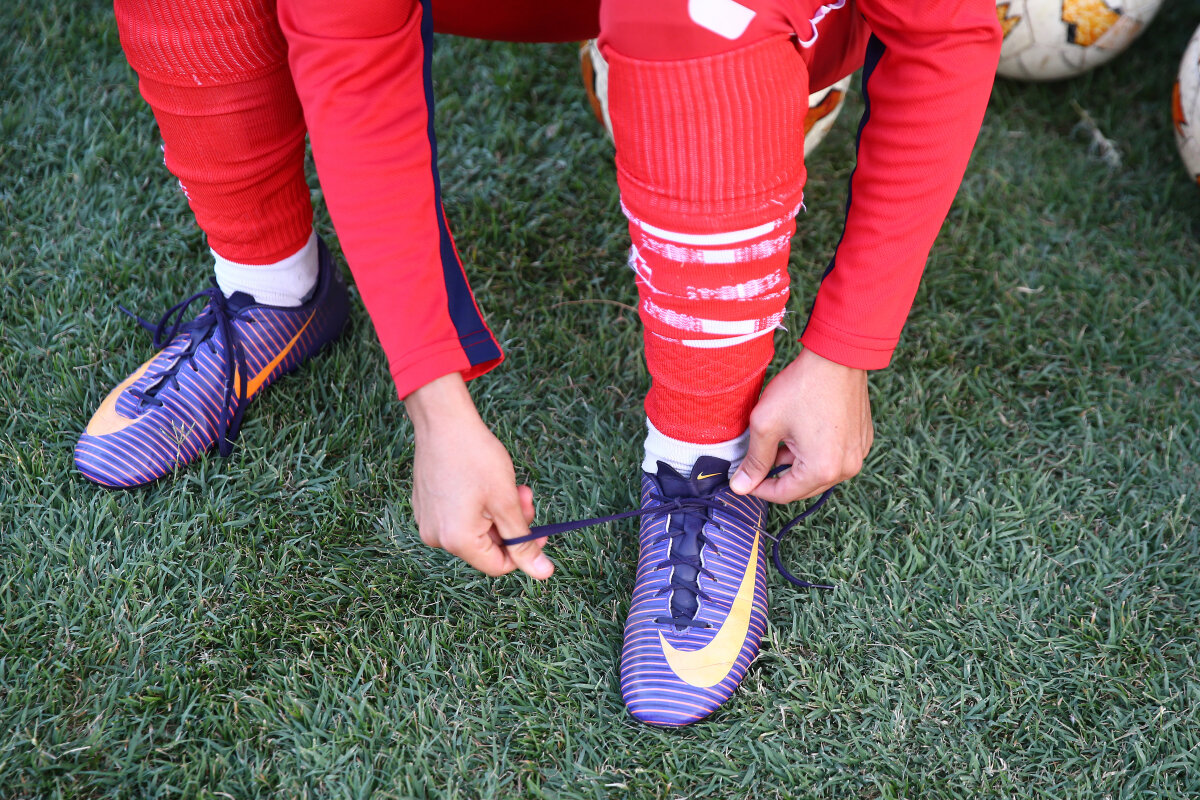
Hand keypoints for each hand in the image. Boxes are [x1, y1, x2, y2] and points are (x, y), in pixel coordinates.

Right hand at [404, 373, 552, 579]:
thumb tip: (544, 574)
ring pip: (476, 530)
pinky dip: (478, 505)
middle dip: (511, 524)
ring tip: (506, 483)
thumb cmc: (476, 457)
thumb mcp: (507, 501)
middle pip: (487, 547)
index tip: (538, 526)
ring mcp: (428, 522)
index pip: (499, 566)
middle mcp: (437, 538)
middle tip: (524, 494)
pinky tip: (483, 481)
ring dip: (497, 512)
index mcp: (457, 541)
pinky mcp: (426, 507)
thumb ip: (523, 541)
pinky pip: (459, 518)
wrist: (443, 421)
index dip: (523, 549)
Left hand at [729, 348, 872, 503]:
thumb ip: (754, 460)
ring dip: (796, 462)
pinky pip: (834, 457)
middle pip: (803, 486)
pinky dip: (815, 452)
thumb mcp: (766, 425)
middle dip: (778, 475)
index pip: (784, 494)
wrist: (837, 356)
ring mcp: (859, 454)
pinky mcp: (863, 440)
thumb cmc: (803, 387)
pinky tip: (800, 432)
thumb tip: (740, 487)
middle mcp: (846, 469)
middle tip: (758, 459)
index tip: (743, 479)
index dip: (759, 488)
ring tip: (780, 439)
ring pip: (818, 472)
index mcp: (823, 470)